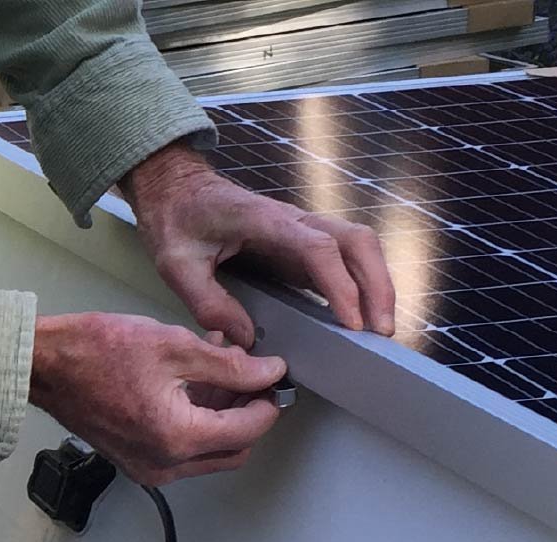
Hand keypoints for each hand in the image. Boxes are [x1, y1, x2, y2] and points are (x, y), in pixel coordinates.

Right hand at [30, 312, 286, 485]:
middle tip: (246, 375)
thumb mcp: (174, 347)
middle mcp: (165, 465)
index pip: (249, 428)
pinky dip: (195, 424)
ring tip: (217, 371)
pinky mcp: (134, 461)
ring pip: (209, 453)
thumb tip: (269, 373)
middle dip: (247, 413)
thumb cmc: (96, 352)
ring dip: (222, 418)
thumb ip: (230, 365)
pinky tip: (190, 385)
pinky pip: (181, 452)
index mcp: (178, 437)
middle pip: (234, 450)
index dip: (268, 399)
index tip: (271, 374)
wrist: (43, 366)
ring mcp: (147, 467)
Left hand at [122, 143, 395, 346]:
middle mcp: (293, 220)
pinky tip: (361, 314)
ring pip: (358, 246)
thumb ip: (209, 302)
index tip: (350, 321)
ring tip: (379, 327)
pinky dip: (360, 282)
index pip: (318, 248)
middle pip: (356, 242)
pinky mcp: (301, 242)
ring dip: (376, 283)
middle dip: (377, 285)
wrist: (176, 188)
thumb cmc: (176, 219)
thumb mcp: (177, 265)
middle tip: (380, 331)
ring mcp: (301, 229)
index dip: (340, 285)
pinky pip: (343, 257)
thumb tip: (246, 339)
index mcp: (263, 220)